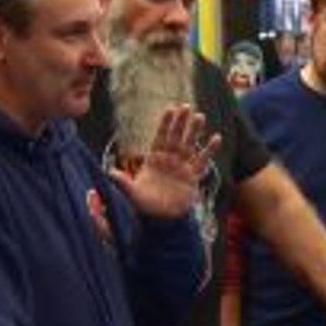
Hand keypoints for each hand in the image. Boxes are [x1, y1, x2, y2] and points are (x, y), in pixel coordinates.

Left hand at [110, 104, 220, 218]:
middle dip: (181, 122)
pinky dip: (209, 150)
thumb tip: (109, 173)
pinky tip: (217, 138)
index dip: (165, 124)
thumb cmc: (145, 204)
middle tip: (187, 106)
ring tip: (200, 117)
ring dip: (195, 132)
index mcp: (154, 159)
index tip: (170, 109)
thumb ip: (123, 182)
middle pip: (176, 137)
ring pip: (190, 146)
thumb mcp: (132, 193)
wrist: (162, 218)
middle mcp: (169, 160)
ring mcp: (182, 167)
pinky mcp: (193, 177)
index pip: (160, 137)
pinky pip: (202, 162)